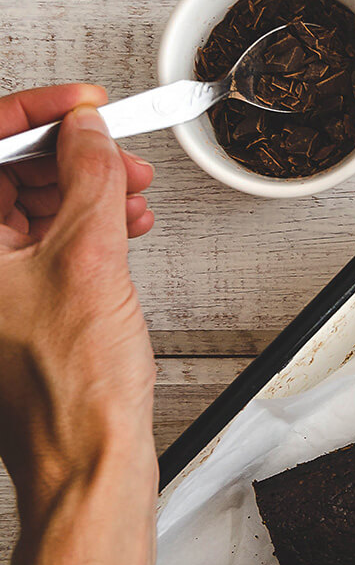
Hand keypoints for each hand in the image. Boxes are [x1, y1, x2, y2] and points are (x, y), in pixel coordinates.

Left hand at [0, 84, 156, 516]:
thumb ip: (89, 181)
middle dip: (68, 156)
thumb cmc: (69, 391)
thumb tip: (87, 133)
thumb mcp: (90, 261)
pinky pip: (49, 245)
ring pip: (31, 209)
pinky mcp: (22, 305)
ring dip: (85, 193)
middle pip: (5, 175)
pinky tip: (125, 228)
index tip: (82, 106)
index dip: (35, 114)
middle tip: (116, 154)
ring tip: (131, 195)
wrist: (86, 458)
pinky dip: (90, 229)